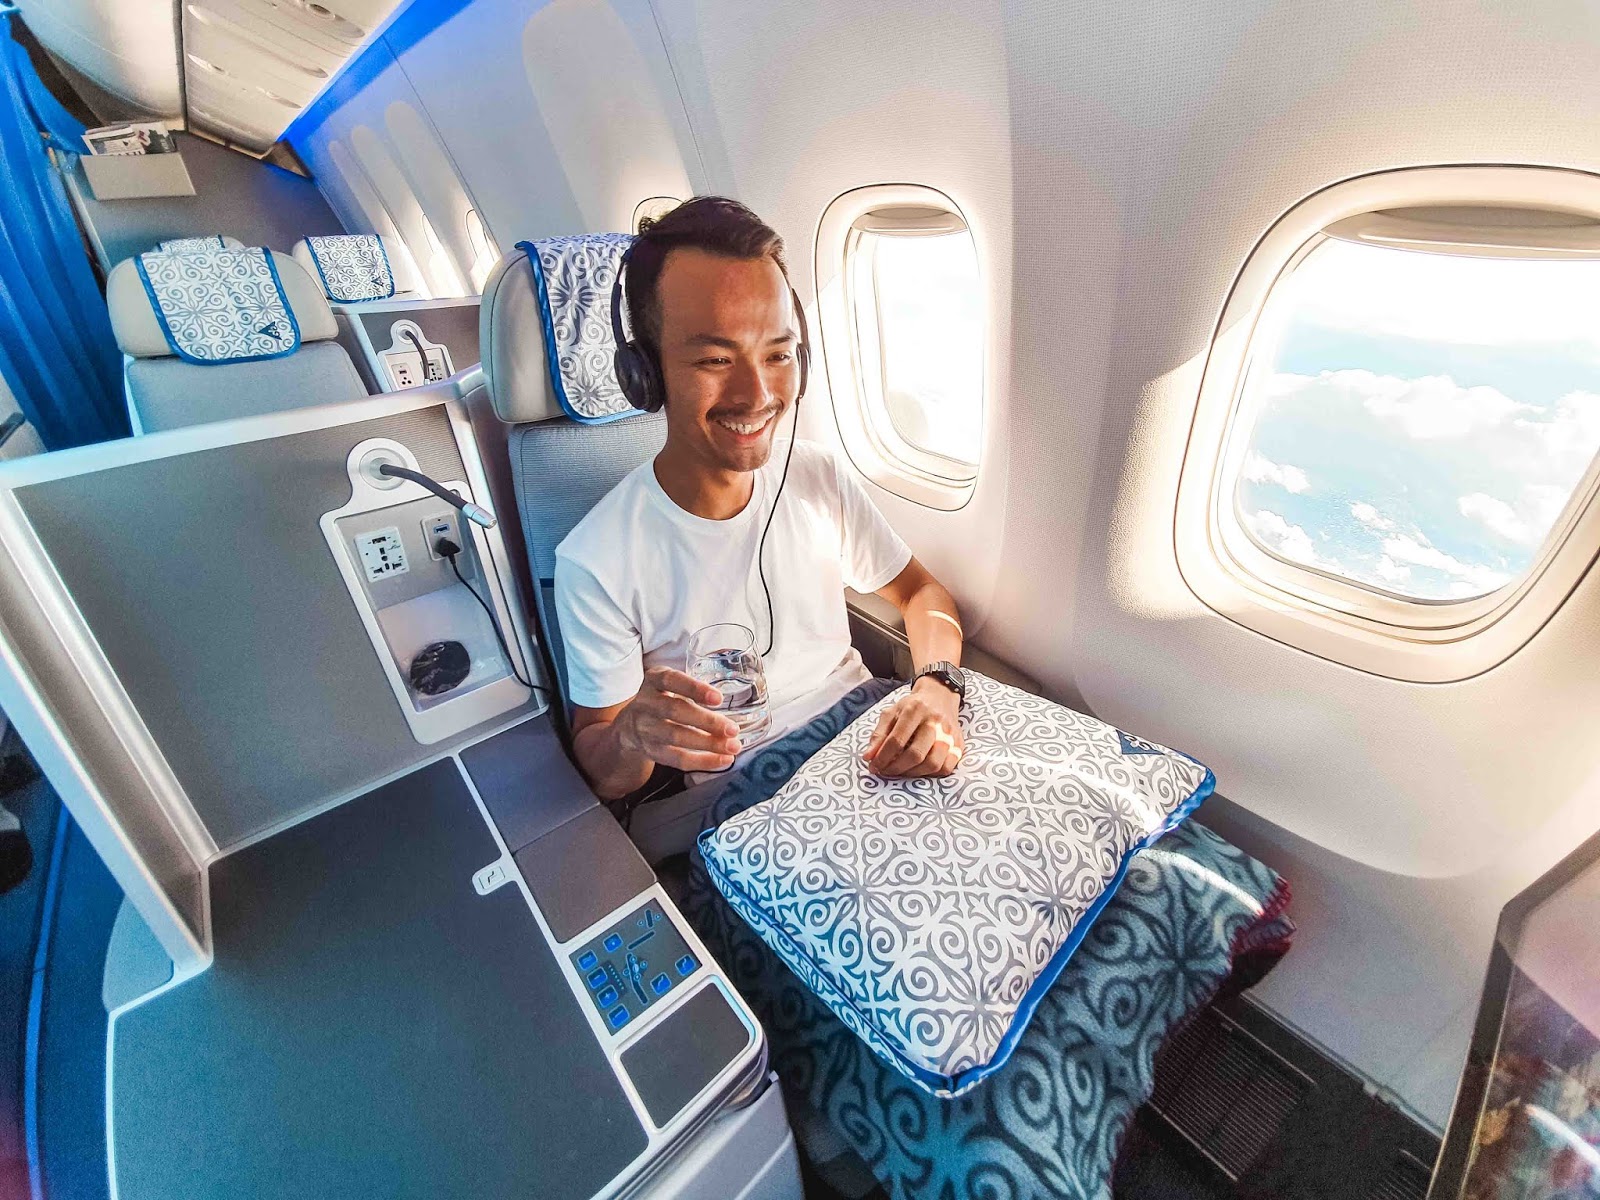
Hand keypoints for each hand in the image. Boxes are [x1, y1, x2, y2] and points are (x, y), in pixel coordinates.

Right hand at [614, 667, 742, 772]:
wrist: (629, 727)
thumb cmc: (662, 700)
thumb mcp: (670, 685)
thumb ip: (694, 688)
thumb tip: (739, 699)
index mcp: (653, 680)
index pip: (671, 680)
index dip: (694, 689)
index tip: (718, 698)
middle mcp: (645, 703)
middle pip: (675, 711)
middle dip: (707, 721)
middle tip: (733, 729)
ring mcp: (645, 729)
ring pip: (676, 737)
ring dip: (708, 743)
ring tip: (733, 746)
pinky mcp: (651, 751)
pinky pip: (677, 758)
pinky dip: (702, 761)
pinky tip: (723, 759)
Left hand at [862, 677, 964, 777]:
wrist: (940, 695)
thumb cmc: (912, 706)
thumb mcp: (892, 713)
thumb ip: (879, 735)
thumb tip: (868, 757)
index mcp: (915, 709)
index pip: (897, 739)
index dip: (882, 757)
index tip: (873, 766)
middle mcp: (935, 721)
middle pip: (916, 754)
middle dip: (896, 768)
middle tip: (886, 771)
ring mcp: (950, 734)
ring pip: (933, 763)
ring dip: (913, 773)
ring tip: (901, 771)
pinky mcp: (959, 744)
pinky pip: (946, 767)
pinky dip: (931, 774)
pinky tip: (919, 769)